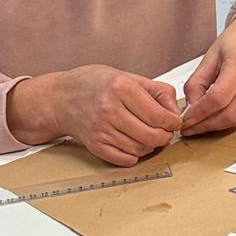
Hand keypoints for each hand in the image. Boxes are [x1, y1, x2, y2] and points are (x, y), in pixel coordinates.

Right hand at [8, 67, 180, 164]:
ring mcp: (101, 130)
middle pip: (151, 135)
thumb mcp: (128, 76)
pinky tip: (133, 143)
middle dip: (165, 136)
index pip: (158, 115)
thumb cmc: (94, 84)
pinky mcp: (94, 145)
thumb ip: (157, 91)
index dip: (173, 122)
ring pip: (140, 149)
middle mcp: (110, 109)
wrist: (60, 98)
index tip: (174, 121)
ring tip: (148, 134)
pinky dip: (135, 154)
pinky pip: (125, 159)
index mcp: (121, 88)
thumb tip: (175, 111)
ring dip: (150, 146)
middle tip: (165, 131)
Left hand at [181, 13, 235, 136]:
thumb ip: (196, 83)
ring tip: (200, 125)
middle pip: (230, 113)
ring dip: (217, 126)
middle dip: (206, 125)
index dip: (199, 113)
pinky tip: (216, 118)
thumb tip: (190, 110)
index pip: (218, 98)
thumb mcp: (210, 56)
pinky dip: (229, 121)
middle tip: (190, 128)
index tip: (186, 120)